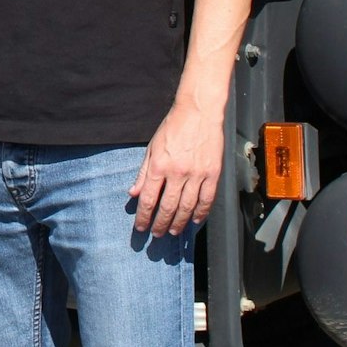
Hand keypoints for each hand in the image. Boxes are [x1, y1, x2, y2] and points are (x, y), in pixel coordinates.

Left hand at [128, 101, 225, 236]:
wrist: (199, 112)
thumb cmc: (173, 127)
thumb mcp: (151, 148)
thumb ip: (143, 173)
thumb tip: (133, 193)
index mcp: (159, 166)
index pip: (148, 199)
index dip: (143, 217)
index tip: (141, 227)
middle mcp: (177, 173)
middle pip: (167, 207)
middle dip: (160, 224)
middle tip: (156, 234)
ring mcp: (197, 174)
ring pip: (187, 207)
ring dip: (179, 222)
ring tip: (173, 232)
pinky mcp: (213, 173)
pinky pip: (207, 199)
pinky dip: (201, 213)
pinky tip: (194, 221)